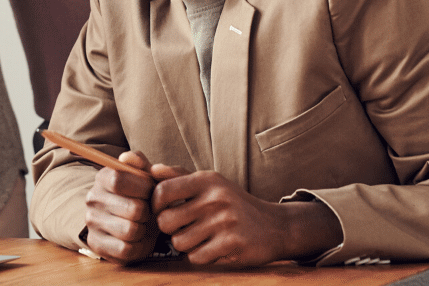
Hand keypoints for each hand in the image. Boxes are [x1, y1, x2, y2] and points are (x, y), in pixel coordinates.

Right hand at [83, 151, 158, 263]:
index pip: (119, 180)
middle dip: (148, 212)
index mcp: (103, 177)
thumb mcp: (145, 177)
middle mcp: (92, 199)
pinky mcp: (97, 245)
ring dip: (143, 230)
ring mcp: (92, 223)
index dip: (142, 188)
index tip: (150, 191)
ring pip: (131, 230)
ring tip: (142, 224)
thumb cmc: (142, 196)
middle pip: (132, 209)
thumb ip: (140, 163)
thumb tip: (127, 157)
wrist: (134, 222)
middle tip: (147, 211)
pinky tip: (137, 239)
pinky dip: (138, 246)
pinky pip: (126, 249)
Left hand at [150, 165, 340, 266]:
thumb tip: (152, 170)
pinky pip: (197, 257)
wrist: (276, 226)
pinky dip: (202, 256)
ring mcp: (225, 221)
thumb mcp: (211, 183)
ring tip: (202, 237)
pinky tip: (215, 247)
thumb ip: (179, 176)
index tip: (164, 211)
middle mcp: (216, 198)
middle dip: (170, 230)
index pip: (162, 191)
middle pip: (166, 222)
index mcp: (207, 180)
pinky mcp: (233, 244)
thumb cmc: (235, 204)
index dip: (156, 206)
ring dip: (187, 245)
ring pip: (179, 243)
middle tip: (183, 228)